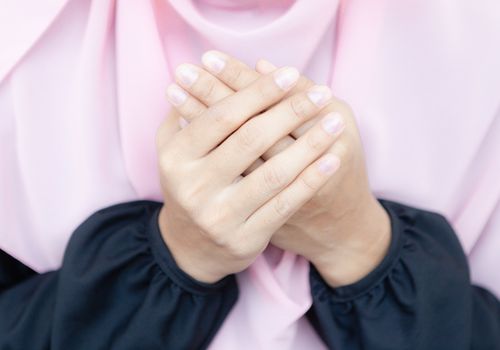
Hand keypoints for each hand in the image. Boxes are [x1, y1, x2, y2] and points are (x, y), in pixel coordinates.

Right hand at [169, 51, 390, 286]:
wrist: (191, 246)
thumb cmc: (189, 185)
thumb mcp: (174, 151)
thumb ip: (185, 115)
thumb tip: (201, 70)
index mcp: (176, 157)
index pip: (222, 116)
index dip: (257, 92)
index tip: (288, 73)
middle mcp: (194, 187)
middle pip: (250, 139)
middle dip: (290, 111)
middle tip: (321, 93)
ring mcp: (220, 216)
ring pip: (273, 174)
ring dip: (310, 144)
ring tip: (335, 122)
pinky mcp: (245, 238)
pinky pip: (284, 205)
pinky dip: (311, 181)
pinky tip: (332, 160)